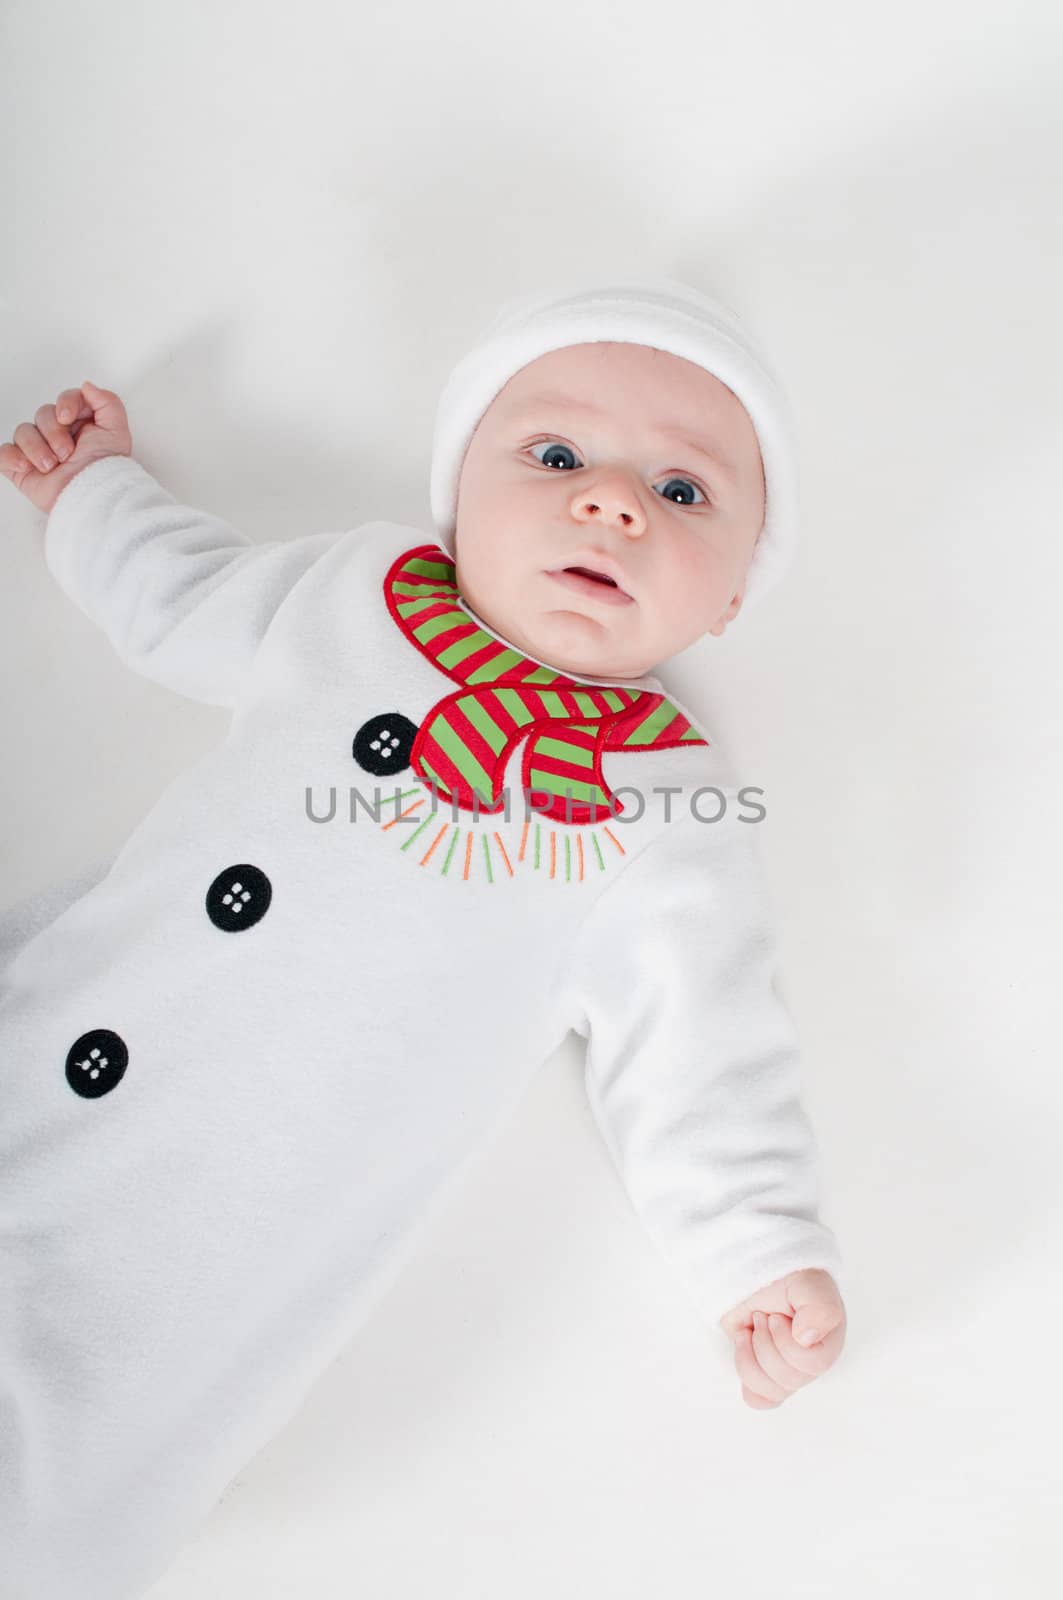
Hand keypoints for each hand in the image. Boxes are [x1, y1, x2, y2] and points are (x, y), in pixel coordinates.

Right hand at [0, 380, 131, 515]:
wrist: (94, 498)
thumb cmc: (107, 469)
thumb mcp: (117, 432)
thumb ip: (107, 402)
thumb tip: (87, 385)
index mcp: (79, 424)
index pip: (64, 400)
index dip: (65, 404)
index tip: (68, 418)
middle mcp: (58, 435)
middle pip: (42, 414)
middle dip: (54, 433)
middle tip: (67, 453)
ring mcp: (39, 451)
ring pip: (23, 431)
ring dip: (37, 448)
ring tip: (52, 466)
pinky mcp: (23, 468)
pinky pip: (5, 453)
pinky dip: (11, 457)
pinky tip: (25, 466)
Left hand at [718, 1268, 845, 1409]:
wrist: (763, 1275)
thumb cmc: (792, 1280)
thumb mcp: (812, 1285)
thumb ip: (820, 1308)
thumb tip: (806, 1338)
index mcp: (827, 1346)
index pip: (812, 1365)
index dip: (787, 1342)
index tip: (777, 1315)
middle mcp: (808, 1365)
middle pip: (789, 1380)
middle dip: (766, 1344)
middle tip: (763, 1317)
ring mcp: (784, 1371)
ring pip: (770, 1391)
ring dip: (751, 1355)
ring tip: (751, 1329)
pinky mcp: (762, 1373)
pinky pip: (757, 1398)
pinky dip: (746, 1374)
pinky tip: (745, 1346)